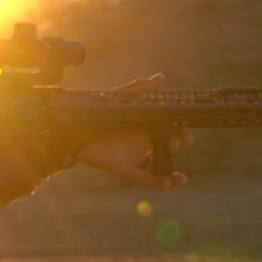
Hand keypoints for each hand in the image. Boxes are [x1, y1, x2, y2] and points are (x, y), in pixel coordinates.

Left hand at [76, 73, 192, 189]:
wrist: (75, 128)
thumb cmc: (99, 112)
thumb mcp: (120, 98)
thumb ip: (140, 89)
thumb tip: (161, 78)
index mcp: (145, 125)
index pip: (170, 130)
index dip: (180, 133)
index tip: (187, 135)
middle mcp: (143, 141)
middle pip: (168, 146)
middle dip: (177, 145)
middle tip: (178, 143)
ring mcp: (135, 156)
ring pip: (160, 166)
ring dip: (172, 171)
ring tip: (177, 170)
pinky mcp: (125, 168)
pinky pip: (145, 178)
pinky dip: (159, 182)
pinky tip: (170, 183)